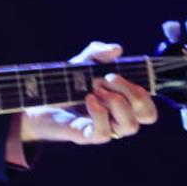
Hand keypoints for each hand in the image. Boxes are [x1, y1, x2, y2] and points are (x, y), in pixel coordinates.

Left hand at [8, 42, 157, 153]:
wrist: (37, 101)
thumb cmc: (65, 84)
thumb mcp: (82, 63)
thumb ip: (98, 53)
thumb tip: (117, 49)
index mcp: (123, 103)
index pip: (149, 106)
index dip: (143, 92)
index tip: (117, 74)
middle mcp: (118, 118)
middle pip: (148, 115)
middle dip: (133, 93)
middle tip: (107, 79)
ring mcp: (105, 128)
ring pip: (130, 126)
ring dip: (117, 102)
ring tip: (95, 89)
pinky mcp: (87, 136)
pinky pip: (104, 133)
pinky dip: (99, 113)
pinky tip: (88, 99)